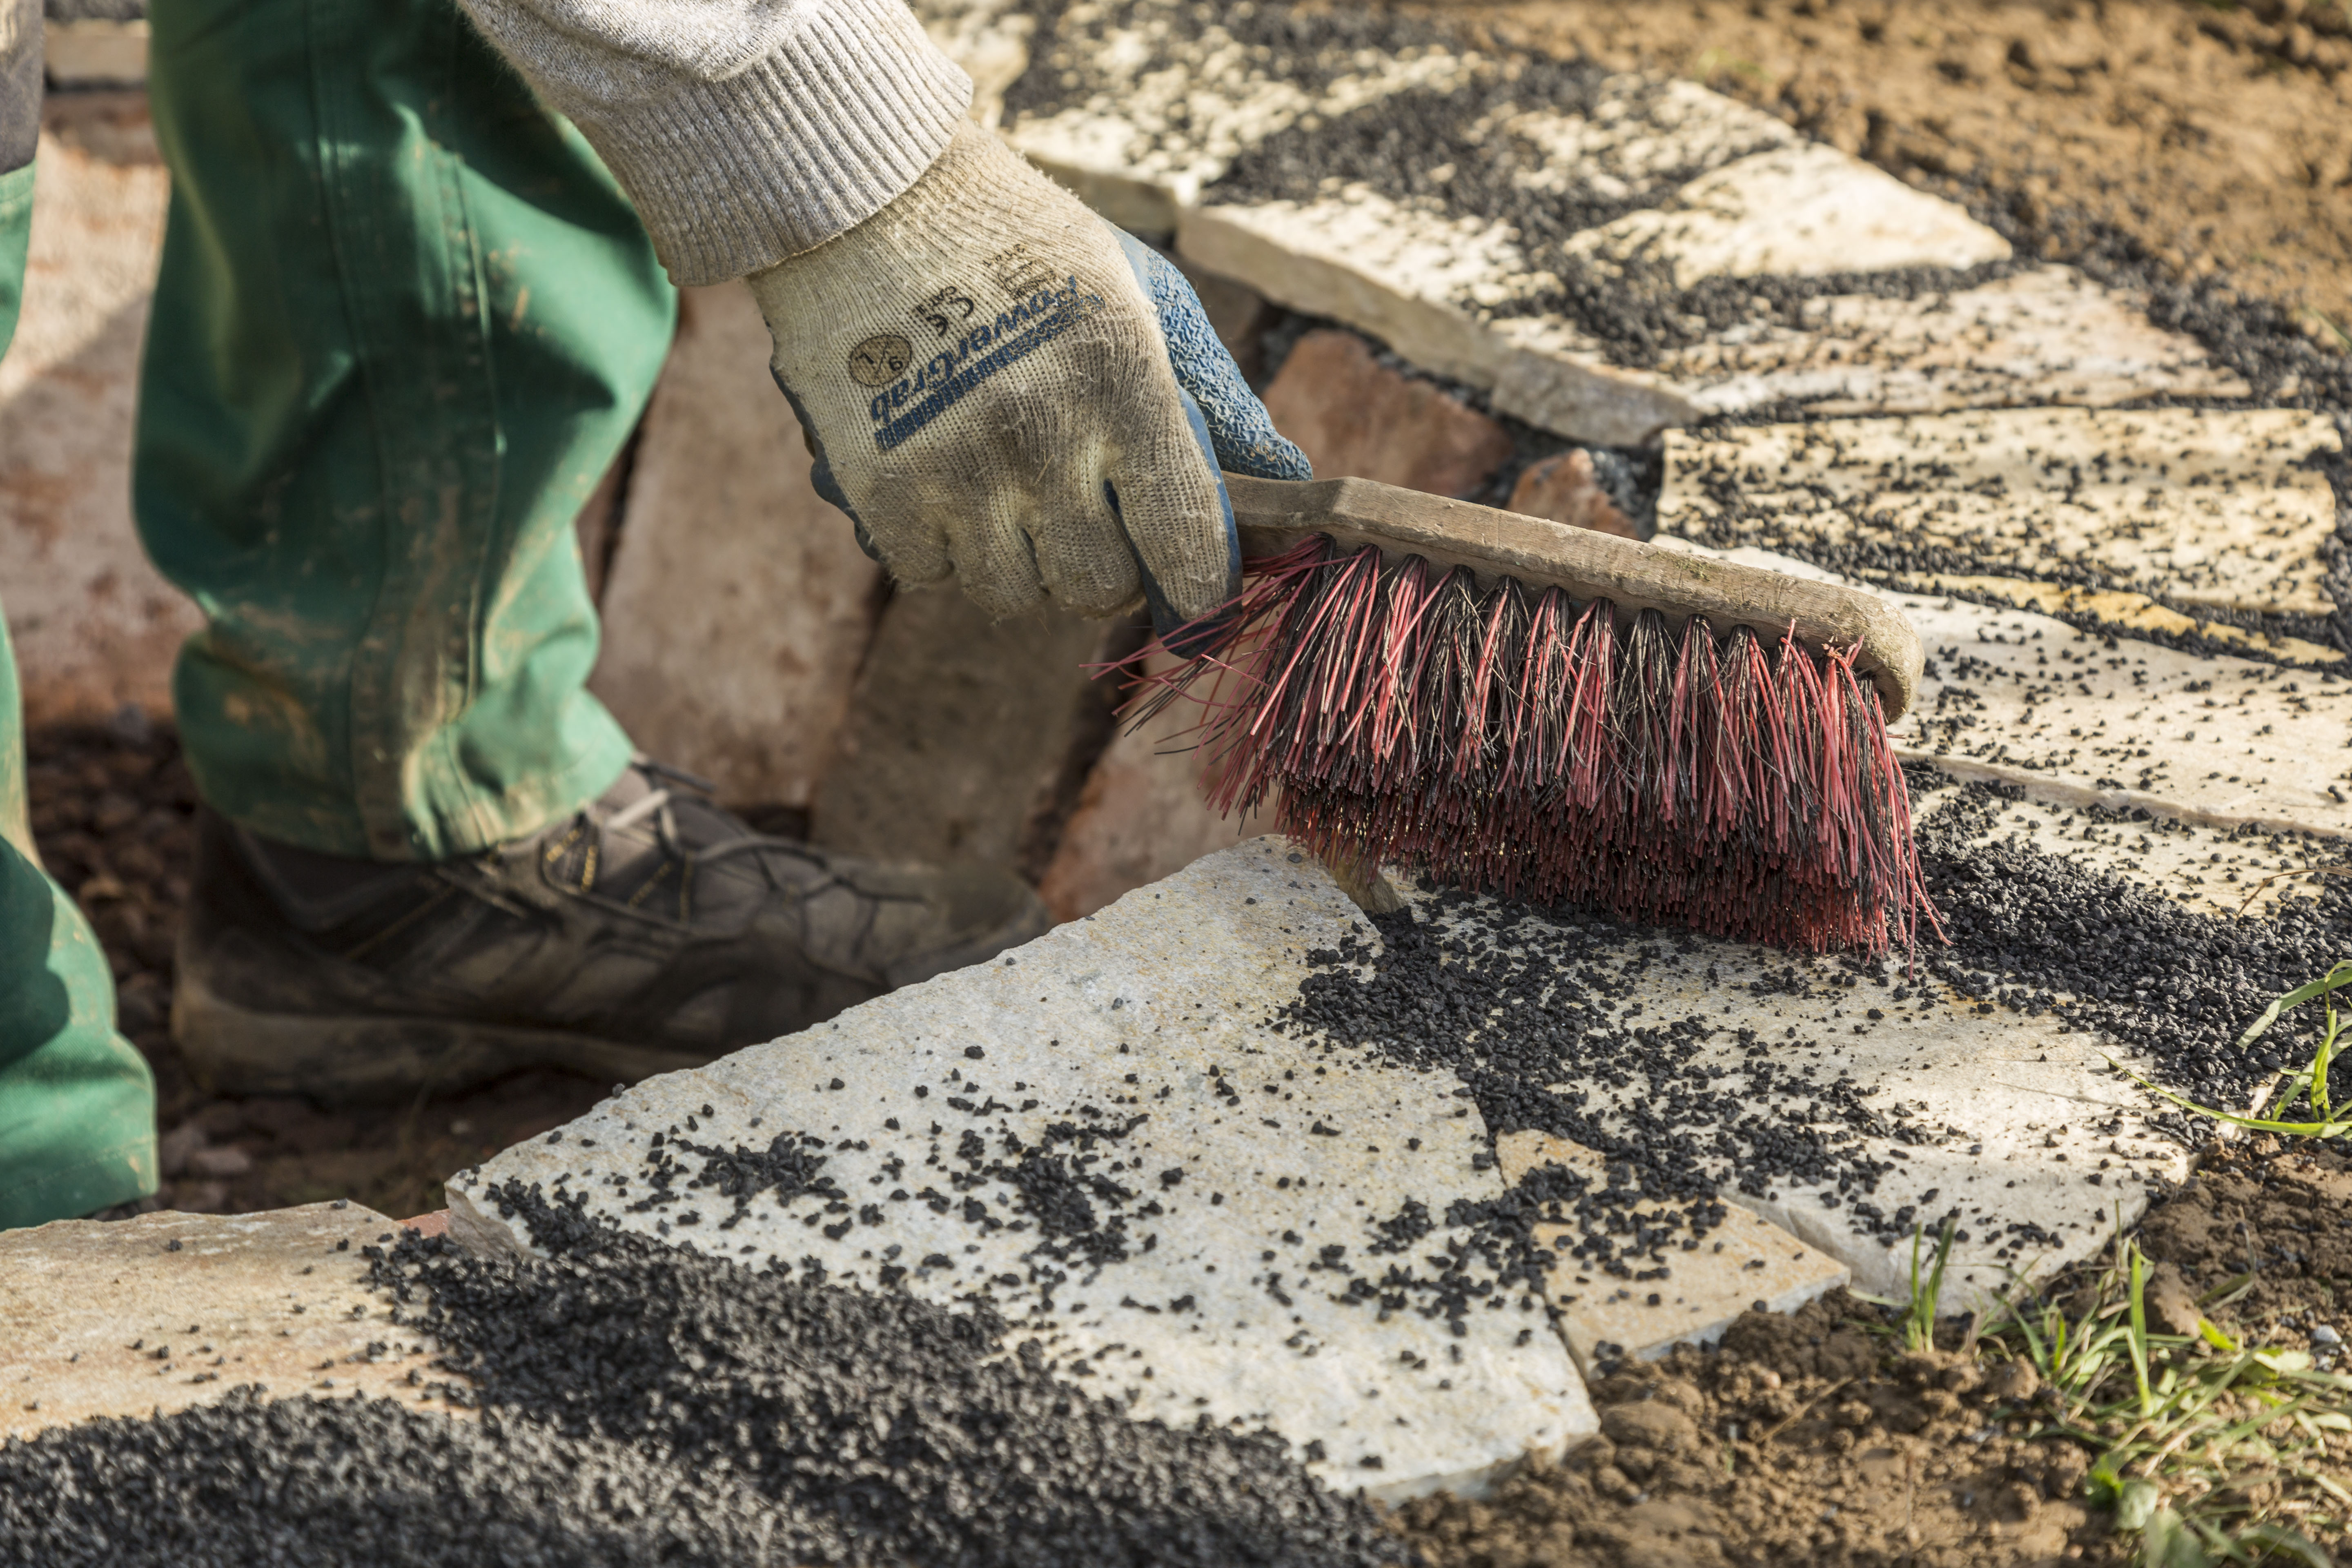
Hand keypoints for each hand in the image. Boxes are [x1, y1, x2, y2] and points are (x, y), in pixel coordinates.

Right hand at [748, 123, 1307, 634]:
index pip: (1184, 542)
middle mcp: (1038, 434)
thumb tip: (1289, 483)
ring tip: (1005, 484)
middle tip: (1083, 513)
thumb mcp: (1145, 297)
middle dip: (1101, 566)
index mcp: (1121, 383)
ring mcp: (951, 468)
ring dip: (1017, 559)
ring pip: (1010, 595)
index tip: (1199, 598)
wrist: (877, 197)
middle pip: (1095, 590)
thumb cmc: (1035, 251)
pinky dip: (941, 545)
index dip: (1201, 591)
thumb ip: (1218, 396)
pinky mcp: (877, 488)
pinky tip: (942, 478)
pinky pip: (929, 575)